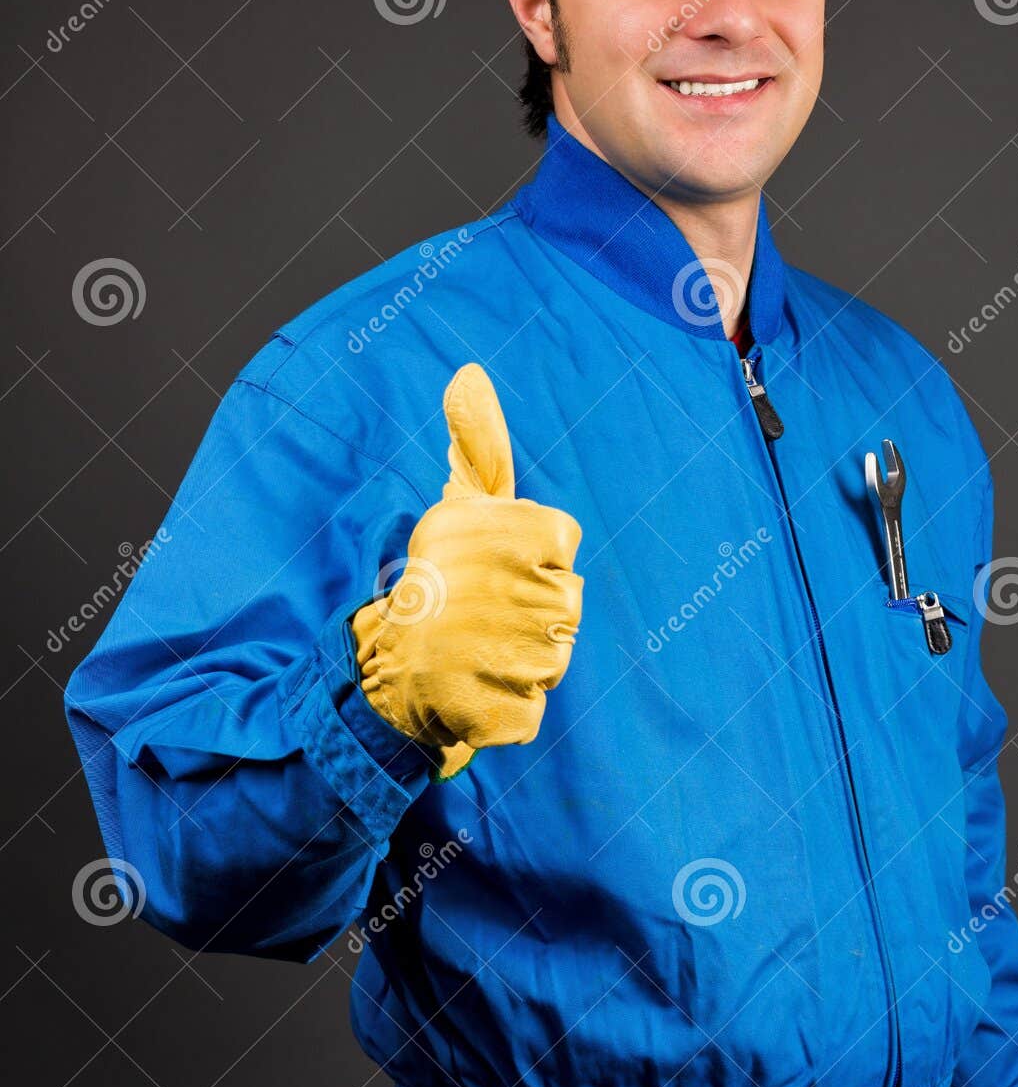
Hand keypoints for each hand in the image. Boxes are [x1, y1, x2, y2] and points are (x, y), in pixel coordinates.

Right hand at [352, 363, 583, 779]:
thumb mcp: (457, 507)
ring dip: (522, 659)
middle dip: (530, 611)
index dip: (530, 556)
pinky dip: (507, 706)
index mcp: (515, 532)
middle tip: (478, 613)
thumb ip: (478, 445)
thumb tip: (469, 374)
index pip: (562, 541)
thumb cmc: (434, 581)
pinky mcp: (505, 713)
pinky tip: (473, 689)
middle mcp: (516, 590)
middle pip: (566, 602)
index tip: (489, 566)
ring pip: (556, 655)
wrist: (382, 669)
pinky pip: (534, 708)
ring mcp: (511, 655)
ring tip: (476, 650)